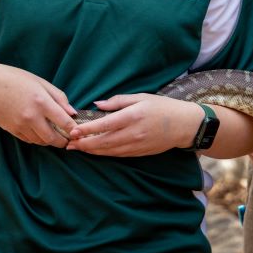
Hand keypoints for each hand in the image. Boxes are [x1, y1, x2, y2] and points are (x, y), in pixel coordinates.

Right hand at [0, 65, 76, 146]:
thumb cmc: (16, 79)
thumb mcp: (41, 83)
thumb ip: (59, 98)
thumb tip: (72, 113)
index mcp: (41, 101)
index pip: (64, 122)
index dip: (74, 130)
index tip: (78, 132)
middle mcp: (31, 116)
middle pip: (52, 138)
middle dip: (63, 141)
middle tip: (68, 140)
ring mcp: (20, 125)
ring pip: (40, 141)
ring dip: (49, 141)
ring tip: (55, 135)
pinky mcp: (12, 130)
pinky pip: (29, 140)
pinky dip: (37, 139)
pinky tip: (40, 132)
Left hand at [66, 94, 200, 156]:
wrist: (183, 125)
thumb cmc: (162, 107)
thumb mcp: (141, 97)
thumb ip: (118, 101)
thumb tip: (97, 104)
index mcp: (132, 116)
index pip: (105, 124)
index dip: (87, 129)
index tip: (74, 130)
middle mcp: (133, 133)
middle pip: (103, 141)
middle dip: (84, 144)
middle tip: (68, 143)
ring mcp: (136, 145)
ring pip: (108, 151)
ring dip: (91, 150)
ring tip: (77, 148)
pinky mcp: (139, 153)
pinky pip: (117, 154)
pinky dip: (103, 153)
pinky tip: (94, 151)